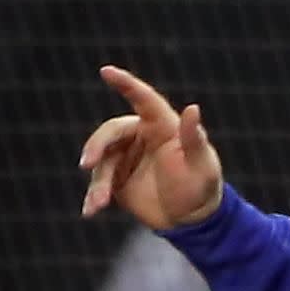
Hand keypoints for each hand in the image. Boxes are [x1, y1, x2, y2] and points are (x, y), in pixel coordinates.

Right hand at [78, 64, 223, 229]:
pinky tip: (90, 210)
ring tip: (100, 203)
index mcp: (161, 125)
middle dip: (97, 146)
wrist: (192, 219)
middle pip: (111, 132)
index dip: (125, 83)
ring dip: (99, 182)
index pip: (142, 99)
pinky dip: (93, 197)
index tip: (106, 71)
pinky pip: (99, 184)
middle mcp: (140, 136)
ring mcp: (126, 158)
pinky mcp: (117, 180)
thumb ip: (194, 138)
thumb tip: (193, 108)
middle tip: (87, 164)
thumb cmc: (202, 186)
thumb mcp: (202, 165)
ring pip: (102, 162)